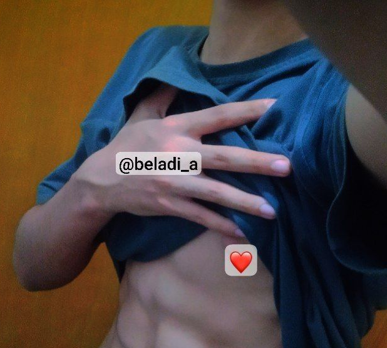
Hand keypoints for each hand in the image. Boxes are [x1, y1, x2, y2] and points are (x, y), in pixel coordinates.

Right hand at [73, 83, 290, 236]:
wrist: (100, 180)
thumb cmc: (125, 146)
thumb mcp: (142, 116)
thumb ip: (162, 97)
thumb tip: (174, 77)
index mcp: (177, 128)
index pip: (218, 116)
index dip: (246, 110)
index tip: (274, 106)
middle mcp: (179, 154)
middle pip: (225, 157)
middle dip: (257, 162)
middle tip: (286, 166)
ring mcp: (175, 181)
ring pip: (217, 192)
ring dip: (246, 202)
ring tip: (273, 210)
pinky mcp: (170, 204)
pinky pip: (201, 216)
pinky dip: (222, 225)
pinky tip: (243, 232)